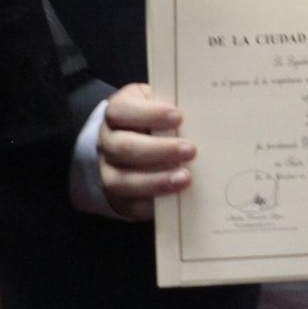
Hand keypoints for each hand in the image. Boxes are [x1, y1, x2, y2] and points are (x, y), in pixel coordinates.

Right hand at [96, 83, 193, 219]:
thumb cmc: (152, 121)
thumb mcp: (157, 104)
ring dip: (156, 181)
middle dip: (159, 150)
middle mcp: (107, 143)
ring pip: (123, 180)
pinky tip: (175, 197)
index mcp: (116, 114)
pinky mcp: (119, 197)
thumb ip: (171, 104)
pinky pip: (132, 205)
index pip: (121, 111)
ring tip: (185, 177)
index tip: (179, 117)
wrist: (133, 145)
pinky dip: (154, 202)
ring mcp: (109, 172)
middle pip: (124, 147)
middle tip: (191, 150)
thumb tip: (201, 109)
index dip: (149, 114)